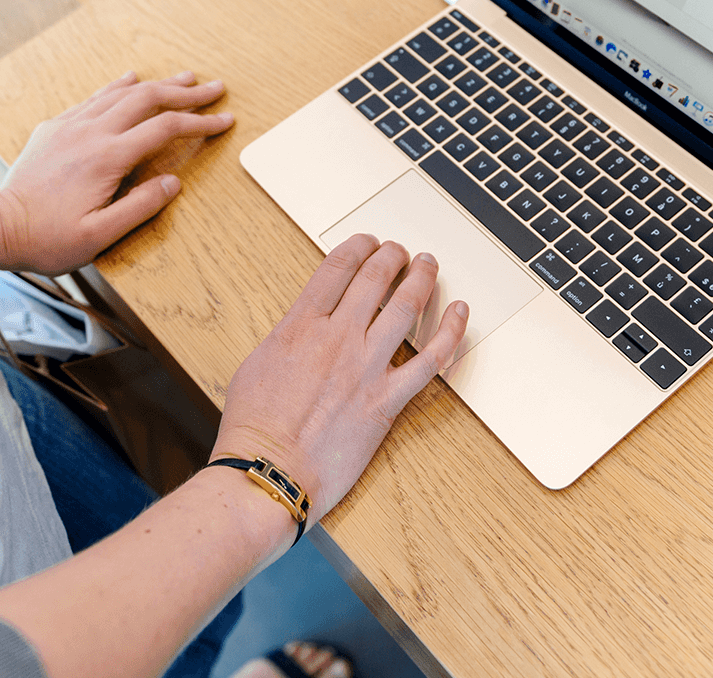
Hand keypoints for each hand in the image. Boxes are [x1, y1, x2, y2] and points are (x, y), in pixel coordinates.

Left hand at [0, 71, 232, 272]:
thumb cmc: (47, 239)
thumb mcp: (99, 236)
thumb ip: (140, 207)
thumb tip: (174, 183)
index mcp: (107, 158)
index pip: (165, 128)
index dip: (200, 122)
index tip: (225, 120)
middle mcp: (91, 133)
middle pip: (148, 99)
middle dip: (186, 92)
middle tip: (215, 87)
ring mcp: (71, 126)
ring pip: (122, 92)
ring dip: (157, 83)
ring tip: (184, 78)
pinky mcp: (55, 128)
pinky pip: (94, 97)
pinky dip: (119, 86)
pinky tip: (130, 79)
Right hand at [211, 234, 469, 523]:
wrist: (268, 471)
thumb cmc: (253, 428)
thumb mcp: (256, 364)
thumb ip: (287, 338)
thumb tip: (304, 328)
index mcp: (300, 326)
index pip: (337, 268)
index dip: (358, 247)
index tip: (368, 242)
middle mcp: (337, 339)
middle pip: (374, 279)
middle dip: (391, 256)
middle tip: (400, 250)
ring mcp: (365, 368)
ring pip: (405, 308)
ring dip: (421, 279)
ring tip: (428, 266)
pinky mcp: (386, 401)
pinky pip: (430, 360)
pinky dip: (450, 332)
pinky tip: (459, 313)